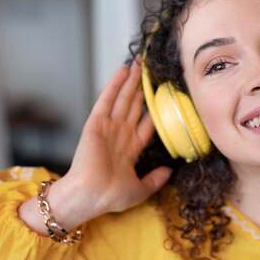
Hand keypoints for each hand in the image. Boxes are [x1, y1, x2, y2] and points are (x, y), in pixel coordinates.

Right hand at [50, 59, 171, 226]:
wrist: (90, 196)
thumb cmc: (110, 196)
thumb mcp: (140, 189)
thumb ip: (155, 179)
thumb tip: (170, 171)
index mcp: (130, 148)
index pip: (146, 124)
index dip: (154, 109)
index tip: (163, 96)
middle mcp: (120, 135)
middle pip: (135, 105)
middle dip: (142, 88)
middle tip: (151, 69)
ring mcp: (108, 127)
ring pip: (123, 98)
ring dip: (131, 81)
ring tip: (139, 63)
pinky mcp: (96, 123)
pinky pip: (107, 99)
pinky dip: (115, 85)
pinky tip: (123, 70)